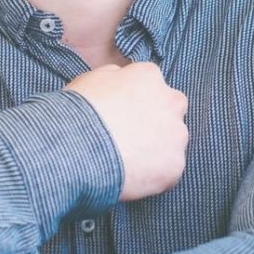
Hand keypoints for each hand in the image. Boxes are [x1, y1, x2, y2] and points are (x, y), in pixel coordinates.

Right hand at [66, 61, 188, 201]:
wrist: (77, 148)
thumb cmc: (78, 112)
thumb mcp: (90, 79)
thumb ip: (114, 77)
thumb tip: (120, 81)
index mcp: (148, 76)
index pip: (152, 87)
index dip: (138, 104)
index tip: (124, 117)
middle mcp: (171, 101)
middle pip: (171, 112)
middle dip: (156, 123)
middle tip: (131, 139)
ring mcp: (177, 134)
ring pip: (173, 143)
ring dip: (157, 150)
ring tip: (127, 162)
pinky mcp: (175, 165)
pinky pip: (168, 171)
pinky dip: (153, 176)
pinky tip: (131, 177)